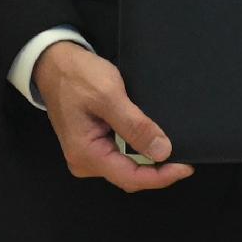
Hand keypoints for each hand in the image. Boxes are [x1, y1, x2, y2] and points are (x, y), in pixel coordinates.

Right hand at [34, 42, 190, 192]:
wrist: (55, 63)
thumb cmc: (78, 76)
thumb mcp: (109, 96)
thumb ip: (135, 125)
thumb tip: (163, 151)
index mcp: (86, 154)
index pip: (131, 178)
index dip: (161, 177)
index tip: (187, 167)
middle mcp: (85, 161)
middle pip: (130, 176)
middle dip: (158, 171)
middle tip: (186, 156)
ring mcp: (88, 154)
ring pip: (127, 167)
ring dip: (150, 161)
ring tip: (176, 149)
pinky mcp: (93, 144)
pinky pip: (121, 155)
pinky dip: (139, 151)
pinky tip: (155, 140)